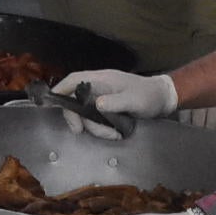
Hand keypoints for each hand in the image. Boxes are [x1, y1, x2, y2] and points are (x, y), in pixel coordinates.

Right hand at [48, 68, 179, 137]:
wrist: (163, 99)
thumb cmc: (149, 96)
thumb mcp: (135, 99)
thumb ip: (117, 102)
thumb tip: (97, 105)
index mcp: (102, 79)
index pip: (74, 80)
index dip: (60, 90)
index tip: (52, 104)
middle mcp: (98, 87)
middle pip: (75, 100)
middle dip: (77, 118)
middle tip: (81, 132)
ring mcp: (101, 99)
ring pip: (85, 113)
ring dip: (94, 127)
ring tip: (112, 135)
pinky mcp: (106, 109)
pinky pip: (94, 119)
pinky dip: (100, 128)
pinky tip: (113, 133)